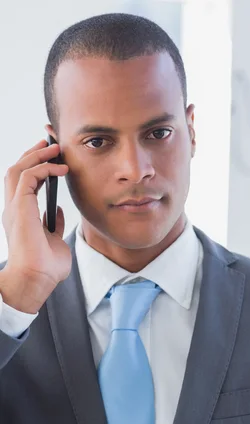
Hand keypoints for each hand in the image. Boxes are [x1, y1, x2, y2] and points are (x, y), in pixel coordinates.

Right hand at [0, 139, 70, 312]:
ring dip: (37, 155)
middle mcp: (14, 208)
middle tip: (51, 143)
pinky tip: (60, 169)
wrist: (37, 280)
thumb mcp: (54, 241)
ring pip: (19, 168)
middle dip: (33, 153)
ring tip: (55, 148)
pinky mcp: (20, 207)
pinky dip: (44, 168)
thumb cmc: (45, 268)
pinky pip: (30, 176)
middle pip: (17, 170)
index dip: (35, 166)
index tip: (50, 157)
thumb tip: (57, 210)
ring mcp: (15, 207)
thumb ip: (53, 224)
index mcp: (20, 215)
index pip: (23, 183)